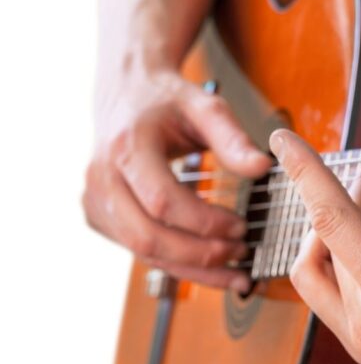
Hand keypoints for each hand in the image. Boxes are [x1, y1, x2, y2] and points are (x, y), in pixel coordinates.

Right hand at [84, 70, 270, 291]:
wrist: (127, 93)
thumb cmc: (167, 100)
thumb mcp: (205, 106)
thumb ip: (233, 138)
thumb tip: (262, 167)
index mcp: (126, 147)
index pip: (163, 201)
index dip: (205, 222)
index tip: (242, 226)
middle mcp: (102, 177)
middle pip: (147, 236)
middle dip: (199, 253)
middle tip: (241, 252)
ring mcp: (95, 200)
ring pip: (142, 252)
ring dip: (191, 269)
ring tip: (234, 270)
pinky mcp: (99, 216)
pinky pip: (138, 251)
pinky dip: (176, 264)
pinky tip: (209, 266)